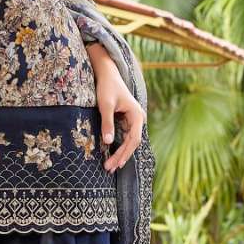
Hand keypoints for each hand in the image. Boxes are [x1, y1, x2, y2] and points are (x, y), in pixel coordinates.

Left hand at [91, 46, 145, 171]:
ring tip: (110, 166)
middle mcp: (138, 119)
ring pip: (129, 142)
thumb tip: (108, 143)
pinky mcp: (127, 121)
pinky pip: (125, 137)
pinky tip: (112, 156)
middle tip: (109, 169)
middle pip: (132, 143)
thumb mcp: (105, 105)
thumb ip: (107, 123)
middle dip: (121, 156)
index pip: (133, 139)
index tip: (115, 163)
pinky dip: (119, 147)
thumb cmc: (107, 87)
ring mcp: (133, 121)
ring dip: (120, 154)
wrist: (107, 74)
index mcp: (137, 115)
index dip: (124, 153)